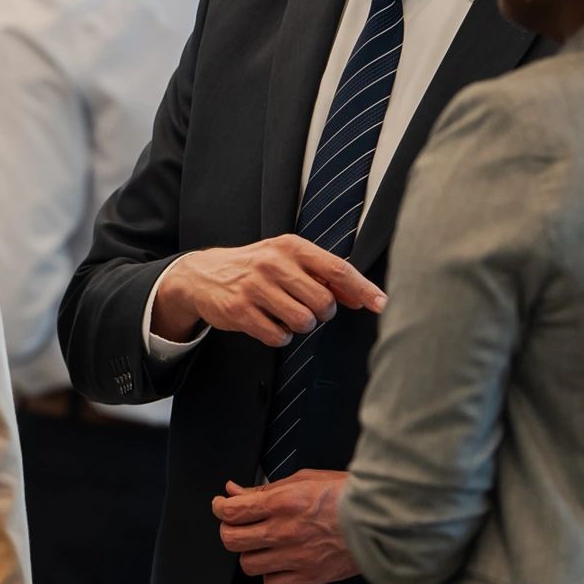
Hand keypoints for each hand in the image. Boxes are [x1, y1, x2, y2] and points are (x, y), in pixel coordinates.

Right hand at [150, 235, 383, 346]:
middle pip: (323, 302)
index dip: (362, 289)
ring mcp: (255, 287)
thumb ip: (323, 275)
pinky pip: (278, 336)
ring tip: (286, 315)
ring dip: (301, 326)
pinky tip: (269, 324)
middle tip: (309, 309)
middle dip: (323, 313)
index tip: (381, 304)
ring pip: (303, 322)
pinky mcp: (239, 311)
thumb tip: (362, 297)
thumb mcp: (287, 260)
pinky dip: (280, 336)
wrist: (202, 275)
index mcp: (290, 247)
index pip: (336, 268)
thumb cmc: (255, 268)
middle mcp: (273, 263)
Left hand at [215, 471, 357, 583]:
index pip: (232, 511)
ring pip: (248, 564)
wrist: (381, 520)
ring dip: (251, 553)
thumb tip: (235, 491)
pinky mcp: (308, 576)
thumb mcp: (304, 479)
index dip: (219, 508)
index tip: (221, 506)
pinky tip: (280, 562)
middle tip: (237, 525)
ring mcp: (295, 556)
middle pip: (232, 540)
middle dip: (229, 531)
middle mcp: (284, 531)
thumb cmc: (347, 496)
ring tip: (263, 544)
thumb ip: (265, 489)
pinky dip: (271, 575)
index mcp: (282, 502)